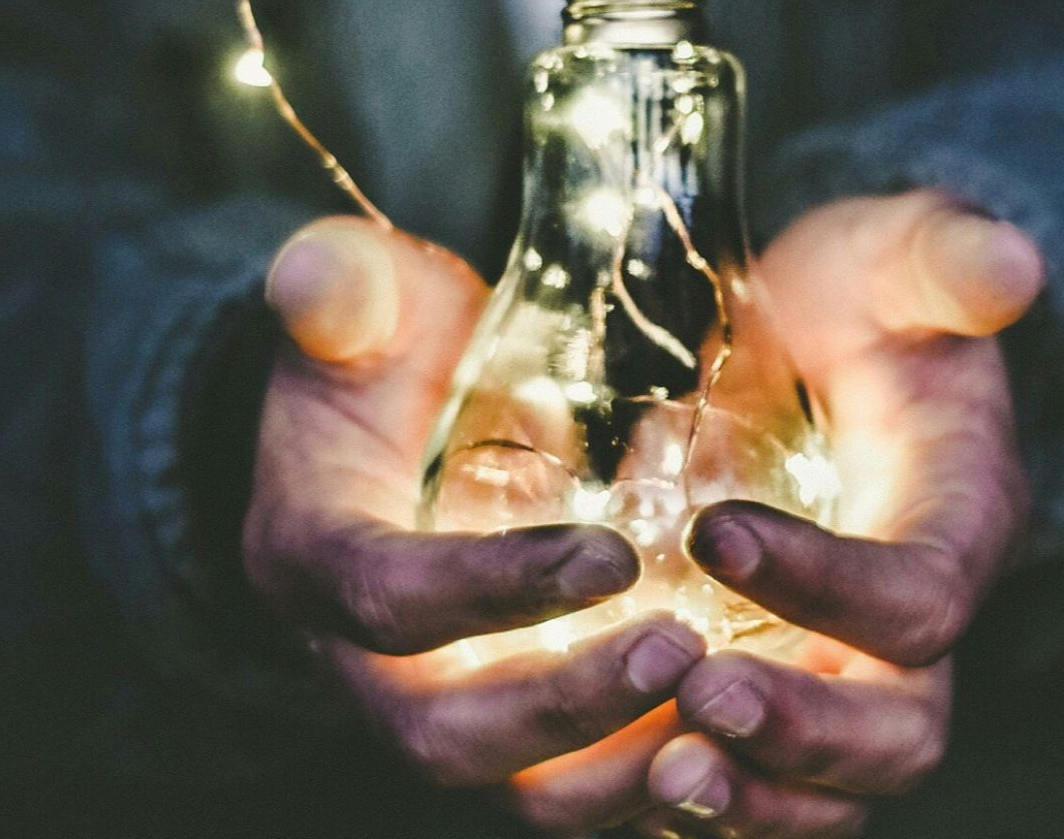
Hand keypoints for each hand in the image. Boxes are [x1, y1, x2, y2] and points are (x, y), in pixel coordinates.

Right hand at [244, 217, 708, 834]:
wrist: (392, 428)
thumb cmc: (385, 354)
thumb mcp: (361, 302)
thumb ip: (342, 287)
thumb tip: (318, 276)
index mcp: (314, 558)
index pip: (386, 599)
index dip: (492, 590)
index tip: (613, 555)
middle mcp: (364, 664)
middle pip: (446, 737)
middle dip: (566, 710)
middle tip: (683, 651)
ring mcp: (442, 711)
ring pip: (521, 794)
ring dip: (623, 774)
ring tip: (732, 712)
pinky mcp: (514, 737)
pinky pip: (581, 796)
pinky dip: (658, 789)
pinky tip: (749, 752)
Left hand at [630, 192, 1043, 837]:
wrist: (816, 345)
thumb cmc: (858, 300)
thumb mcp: (894, 256)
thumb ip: (944, 258)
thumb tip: (1010, 263)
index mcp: (958, 523)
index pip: (919, 595)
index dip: (830, 583)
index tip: (714, 532)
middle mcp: (913, 626)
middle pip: (898, 731)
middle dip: (804, 733)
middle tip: (699, 699)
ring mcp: (847, 674)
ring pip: (830, 792)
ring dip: (752, 800)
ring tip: (661, 776)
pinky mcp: (779, 693)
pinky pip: (761, 791)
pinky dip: (703, 809)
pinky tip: (622, 784)